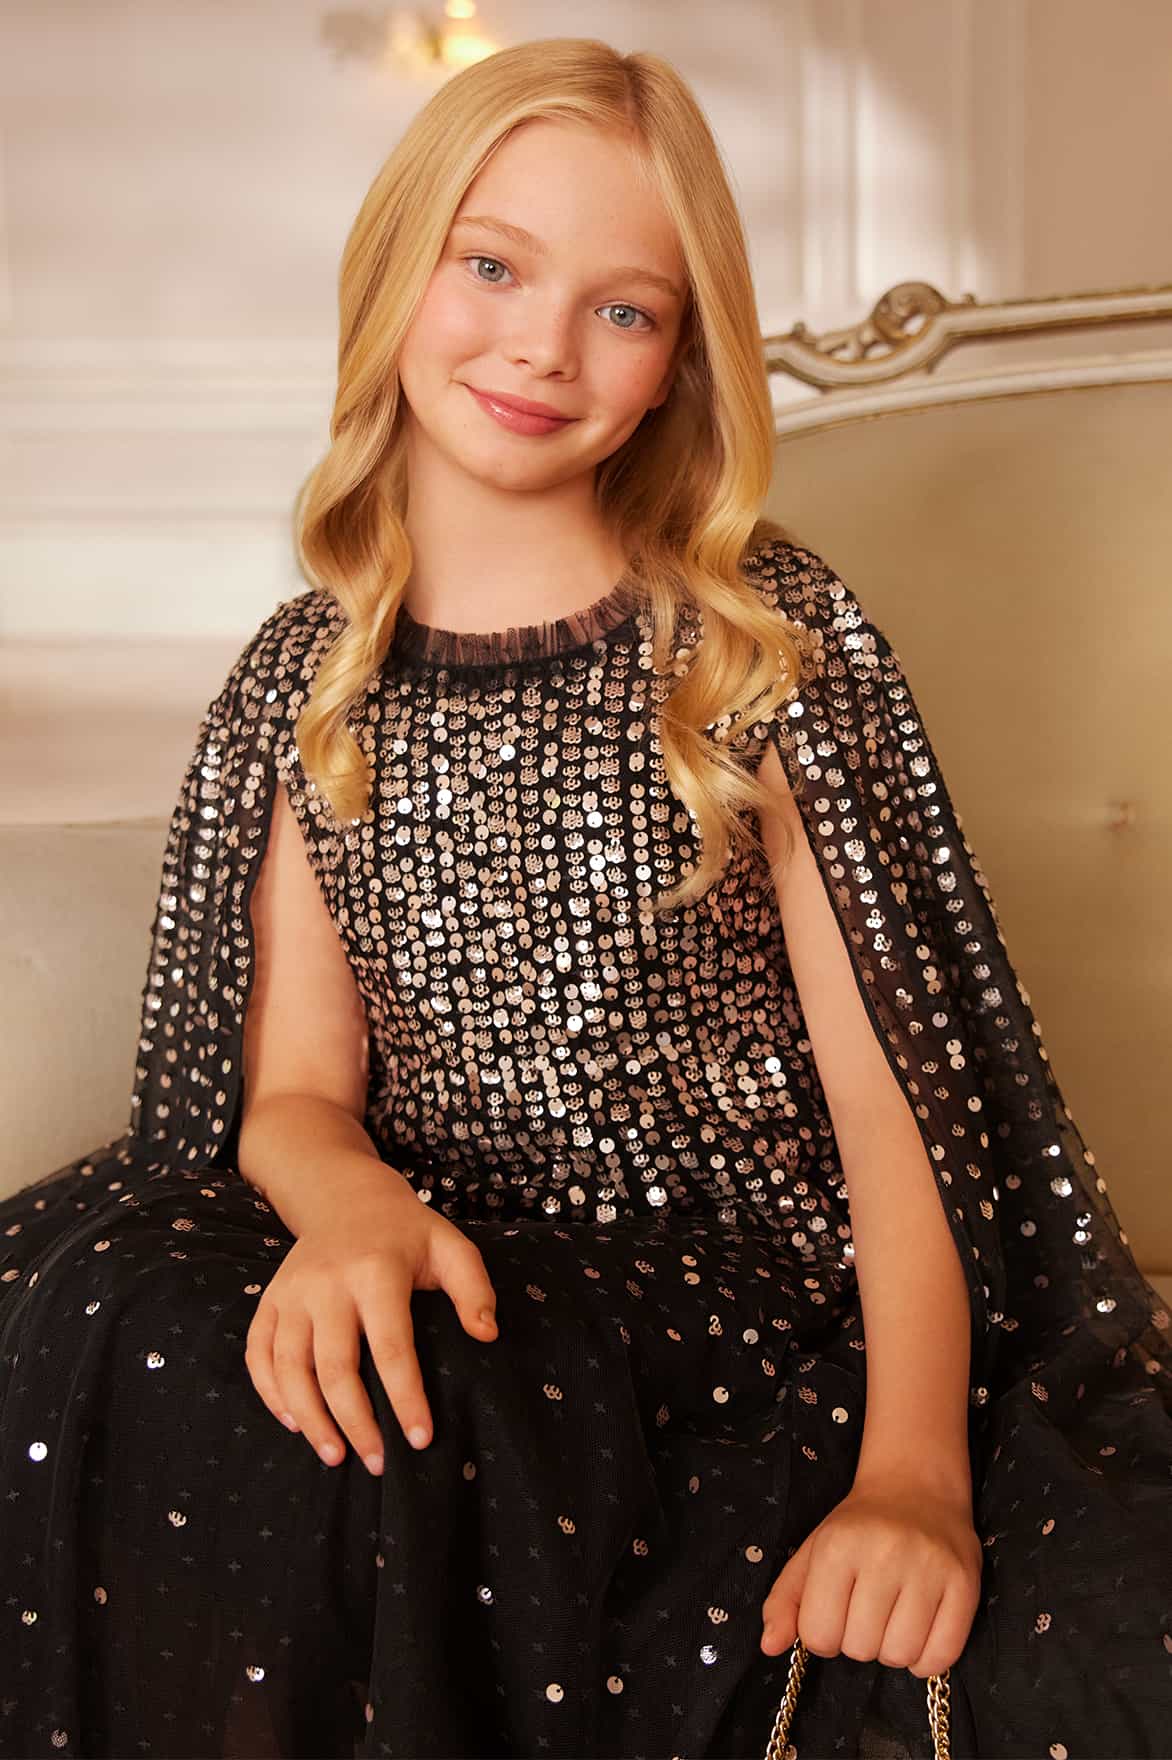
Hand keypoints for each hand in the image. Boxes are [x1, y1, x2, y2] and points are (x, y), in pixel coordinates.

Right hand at [244, 1175, 498, 1474]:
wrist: (345, 1196)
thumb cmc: (406, 1232)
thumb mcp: (450, 1246)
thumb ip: (474, 1288)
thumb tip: (486, 1335)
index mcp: (375, 1271)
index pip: (391, 1347)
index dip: (406, 1398)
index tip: (420, 1439)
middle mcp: (326, 1283)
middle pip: (334, 1367)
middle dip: (356, 1423)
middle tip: (377, 1463)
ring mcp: (290, 1292)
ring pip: (289, 1368)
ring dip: (310, 1419)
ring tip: (335, 1456)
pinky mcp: (269, 1300)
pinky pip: (258, 1355)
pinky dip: (271, 1394)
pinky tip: (294, 1422)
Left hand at [759, 1472, 982, 1678]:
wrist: (915, 1487)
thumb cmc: (857, 1527)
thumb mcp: (811, 1552)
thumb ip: (784, 1600)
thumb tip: (769, 1646)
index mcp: (838, 1545)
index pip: (819, 1634)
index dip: (822, 1635)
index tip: (833, 1613)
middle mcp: (885, 1554)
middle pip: (860, 1649)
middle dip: (858, 1640)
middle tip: (866, 1610)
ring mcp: (929, 1569)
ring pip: (899, 1656)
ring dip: (891, 1650)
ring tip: (892, 1617)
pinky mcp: (965, 1584)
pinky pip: (942, 1657)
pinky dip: (925, 1660)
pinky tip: (918, 1632)